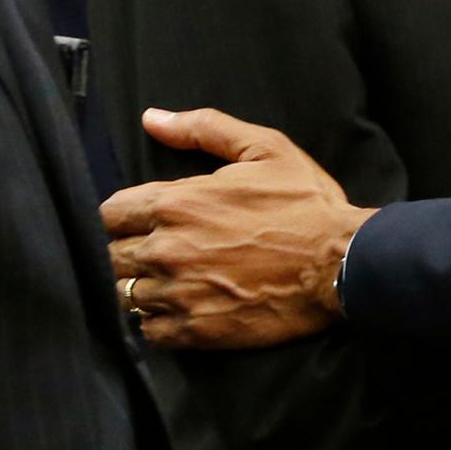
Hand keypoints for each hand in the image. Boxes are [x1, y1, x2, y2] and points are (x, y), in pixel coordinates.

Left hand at [100, 107, 374, 350]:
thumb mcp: (265, 148)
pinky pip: (149, 331)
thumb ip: (204, 128)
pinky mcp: (195, 331)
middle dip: (128, 251)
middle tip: (159, 249)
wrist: (343, 264)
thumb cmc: (306, 204)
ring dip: (143, 286)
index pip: (107, 214)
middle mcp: (166, 250)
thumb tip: (153, 118)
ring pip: (125, 295)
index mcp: (176, 203)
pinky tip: (182, 306)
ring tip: (171, 279)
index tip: (141, 219)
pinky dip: (158, 321)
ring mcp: (178, 294)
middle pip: (109, 256)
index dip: (122, 216)